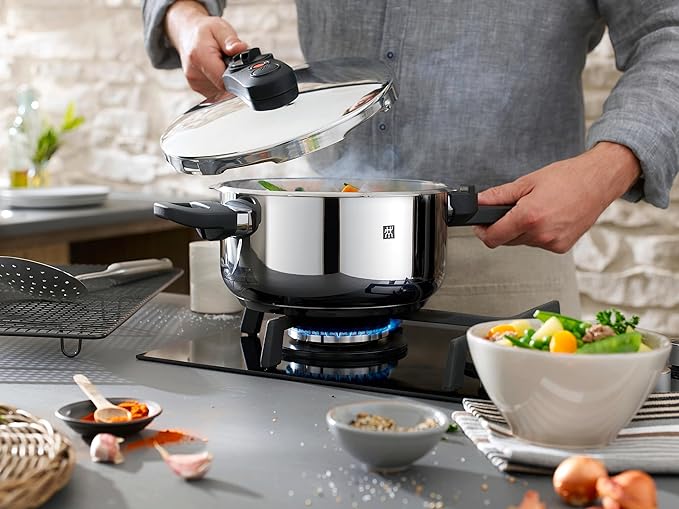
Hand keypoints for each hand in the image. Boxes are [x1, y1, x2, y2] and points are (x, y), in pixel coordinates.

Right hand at [165, 0, 247, 96]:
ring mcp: (195, 83)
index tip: (237, 64)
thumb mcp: (220, 28)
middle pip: (224, 86)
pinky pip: (216, 91)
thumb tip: (242, 49)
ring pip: (221, 90)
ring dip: (225, 79)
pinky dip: (219, 81)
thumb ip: (231, 41)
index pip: (224, 80)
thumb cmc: (203, 30)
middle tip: (227, 60)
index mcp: (199, 57)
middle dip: (231, 75)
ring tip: (220, 63)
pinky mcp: (197, 88)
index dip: (236, 75)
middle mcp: (194, 74)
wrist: (186, 33)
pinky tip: (216, 70)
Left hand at [473, 142, 640, 252]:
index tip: (480, 226)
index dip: (482, 231)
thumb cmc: (569, 178)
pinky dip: (537, 233)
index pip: (493, 238)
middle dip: (504, 227)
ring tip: (537, 209)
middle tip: (514, 208)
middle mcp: (541, 235)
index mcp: (529, 218)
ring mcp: (552, 243)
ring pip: (522, 242)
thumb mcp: (527, 182)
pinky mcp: (561, 247)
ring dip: (522, 230)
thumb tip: (479, 202)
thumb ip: (498, 196)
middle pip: (506, 240)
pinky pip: (538, 244)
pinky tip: (548, 217)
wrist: (599, 181)